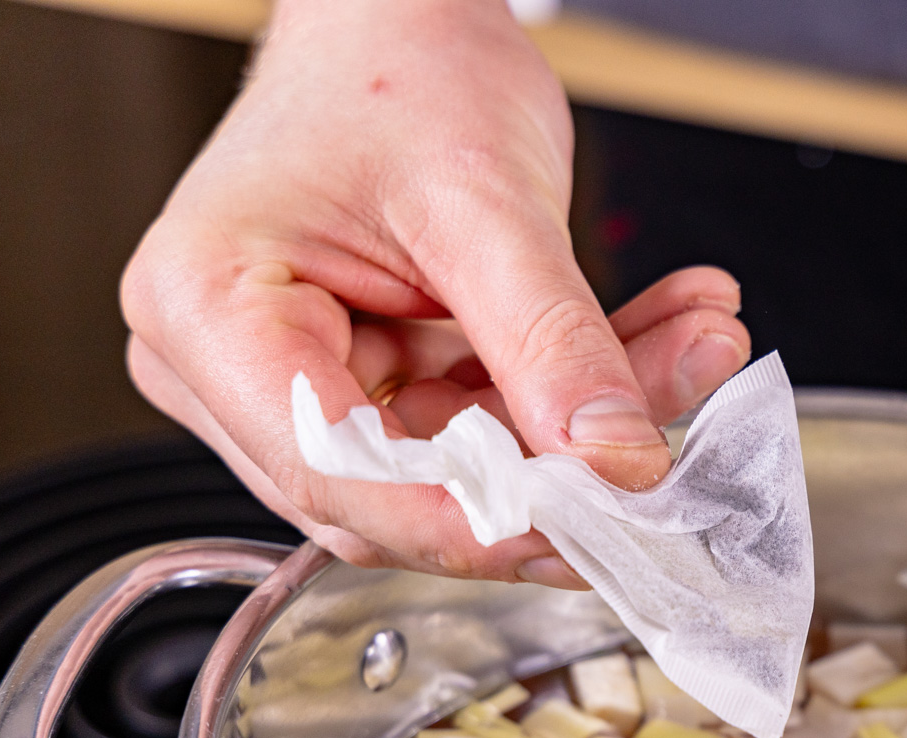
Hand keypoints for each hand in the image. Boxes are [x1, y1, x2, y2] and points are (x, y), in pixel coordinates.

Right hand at [120, 0, 748, 586]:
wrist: (401, 18)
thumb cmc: (396, 69)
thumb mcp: (485, 201)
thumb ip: (550, 340)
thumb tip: (614, 461)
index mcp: (208, 312)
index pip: (332, 471)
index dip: (465, 519)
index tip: (584, 519)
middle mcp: (235, 369)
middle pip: (402, 490)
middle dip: (550, 471)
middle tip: (664, 444)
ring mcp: (310, 383)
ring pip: (467, 466)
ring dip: (590, 423)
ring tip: (698, 343)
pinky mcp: (382, 384)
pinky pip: (492, 427)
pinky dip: (580, 392)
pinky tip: (669, 334)